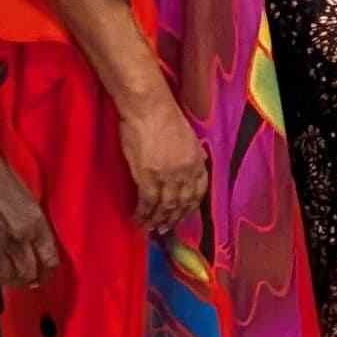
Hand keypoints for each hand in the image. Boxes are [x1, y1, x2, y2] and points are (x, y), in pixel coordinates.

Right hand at [0, 133, 59, 290]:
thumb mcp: (29, 198)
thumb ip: (35, 223)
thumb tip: (36, 244)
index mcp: (35, 223)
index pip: (49, 259)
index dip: (48, 271)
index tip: (45, 273)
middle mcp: (16, 238)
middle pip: (27, 274)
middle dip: (29, 280)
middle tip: (28, 280)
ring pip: (4, 278)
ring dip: (7, 280)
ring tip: (8, 275)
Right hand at [112, 85, 210, 232]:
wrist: (149, 108)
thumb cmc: (164, 117)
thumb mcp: (188, 137)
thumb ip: (191, 155)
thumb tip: (192, 164)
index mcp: (197, 161)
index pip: (198, 191)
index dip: (190, 207)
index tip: (183, 215)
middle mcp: (186, 172)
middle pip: (182, 203)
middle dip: (173, 218)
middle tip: (165, 228)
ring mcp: (168, 176)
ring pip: (165, 206)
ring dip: (157, 220)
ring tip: (150, 229)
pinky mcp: (148, 176)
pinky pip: (147, 202)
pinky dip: (143, 213)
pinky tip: (138, 219)